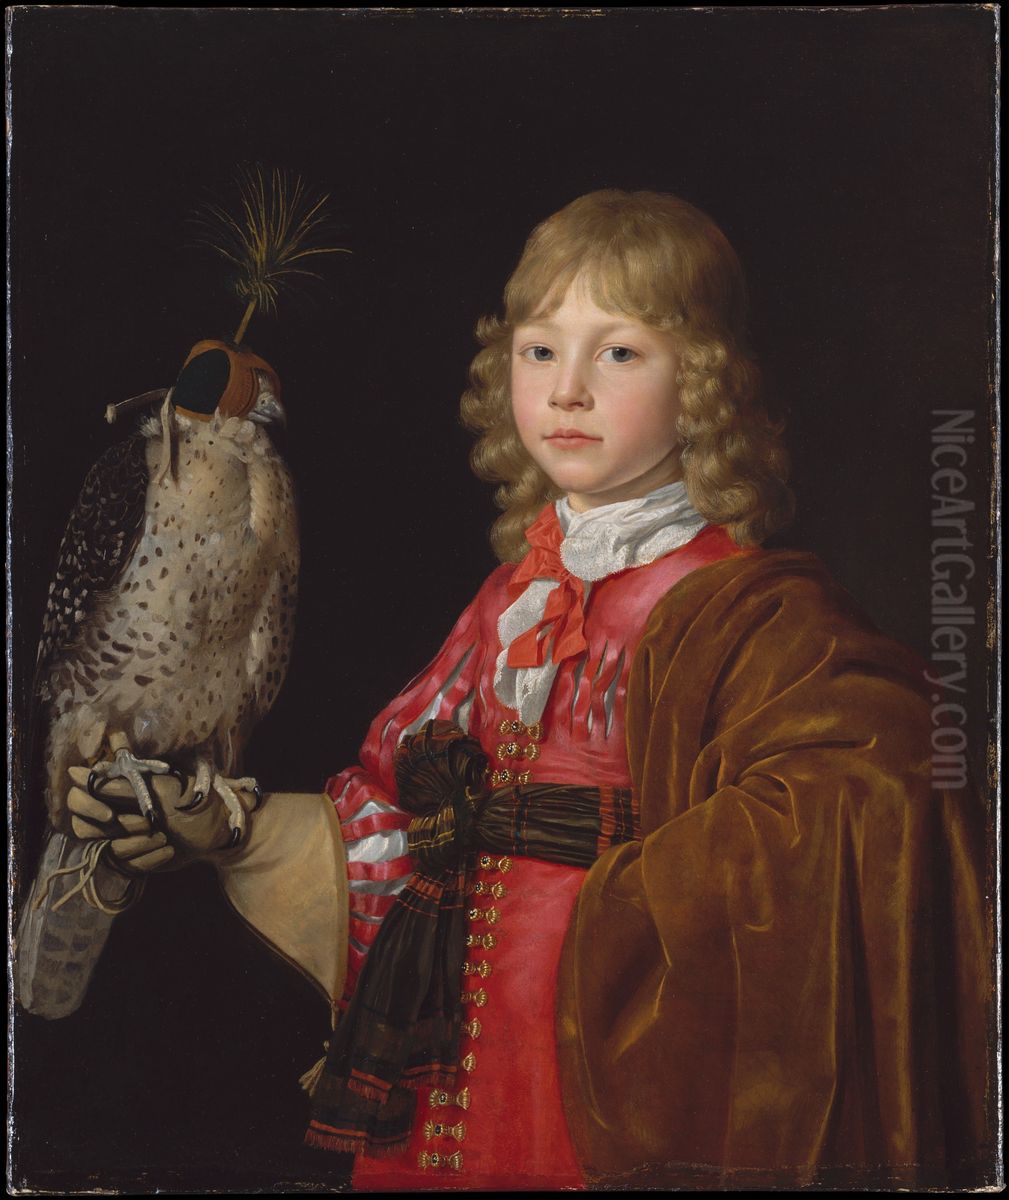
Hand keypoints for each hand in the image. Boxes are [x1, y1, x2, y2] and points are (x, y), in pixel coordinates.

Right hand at [67, 766, 261, 872]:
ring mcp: (123, 839)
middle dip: (118, 829)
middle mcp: (114, 816)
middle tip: (147, 826)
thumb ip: (120, 783)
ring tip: (164, 837)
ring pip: (110, 850)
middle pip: (85, 829)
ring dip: (137, 845)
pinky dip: (149, 858)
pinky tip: (169, 850)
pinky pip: (128, 866)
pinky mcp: (135, 860)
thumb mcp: (160, 788)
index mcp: (117, 793)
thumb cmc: (194, 800)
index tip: (110, 814)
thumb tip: (76, 772)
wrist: (220, 830)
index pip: (79, 798)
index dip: (89, 806)